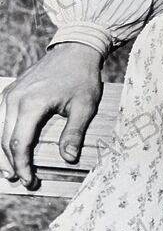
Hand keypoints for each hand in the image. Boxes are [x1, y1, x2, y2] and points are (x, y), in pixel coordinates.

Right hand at [0, 43, 102, 189]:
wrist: (75, 50)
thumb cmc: (82, 77)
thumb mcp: (85, 105)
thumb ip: (74, 132)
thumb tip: (69, 158)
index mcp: (32, 103)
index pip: (19, 143)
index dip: (22, 165)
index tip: (29, 180)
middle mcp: (14, 98)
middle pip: (4, 139)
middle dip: (11, 163)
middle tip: (21, 180)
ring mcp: (9, 93)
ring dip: (1, 152)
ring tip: (9, 171)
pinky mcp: (10, 91)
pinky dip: (1, 135)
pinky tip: (6, 147)